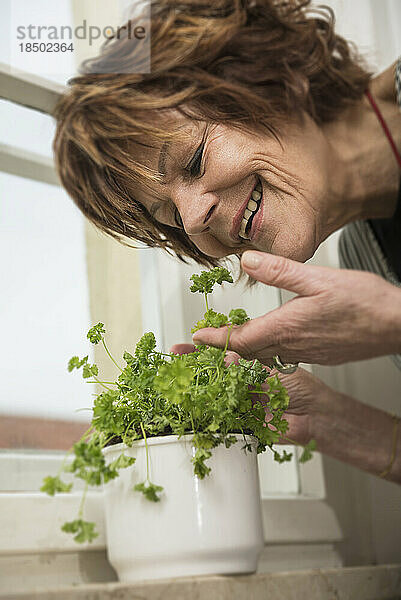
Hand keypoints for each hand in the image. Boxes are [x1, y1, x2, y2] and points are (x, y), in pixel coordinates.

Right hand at [170, 343, 321, 445]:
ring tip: (183, 379)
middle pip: (212, 371)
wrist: (314, 418)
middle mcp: (242, 379)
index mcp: (250, 362)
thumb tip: (227, 358)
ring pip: (213, 392)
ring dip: (198, 387)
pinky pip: (221, 415)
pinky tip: (199, 404)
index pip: (222, 351)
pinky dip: (209, 410)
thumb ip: (248, 367)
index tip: (189, 342)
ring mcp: (240, 399)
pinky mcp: (240, 420)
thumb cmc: (301, 389)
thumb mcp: (272, 372)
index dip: (205, 347)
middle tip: (176, 359)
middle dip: (193, 365)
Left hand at [192, 250, 400, 365]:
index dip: (215, 340)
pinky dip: (266, 354)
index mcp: (287, 327)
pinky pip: (283, 358)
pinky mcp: (320, 356)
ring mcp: (307, 354)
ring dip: (243, 353)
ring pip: (265, 358)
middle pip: (247, 354)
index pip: (239, 339)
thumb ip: (279, 271)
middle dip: (221, 350)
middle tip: (201, 347)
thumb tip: (247, 261)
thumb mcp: (318, 278)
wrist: (396, 324)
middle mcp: (293, 346)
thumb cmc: (364, 303)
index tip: (196, 339)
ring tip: (227, 345)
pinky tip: (269, 343)